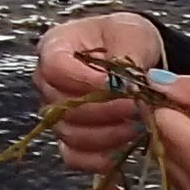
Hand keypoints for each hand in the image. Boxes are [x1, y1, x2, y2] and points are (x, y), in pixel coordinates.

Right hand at [33, 10, 162, 176]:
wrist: (141, 59)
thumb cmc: (129, 40)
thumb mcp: (131, 33)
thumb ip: (126, 56)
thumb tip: (123, 85)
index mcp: (55, 47)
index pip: (55, 68)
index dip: (86, 80)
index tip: (120, 85)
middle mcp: (48, 83)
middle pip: (61, 106)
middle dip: (104, 110)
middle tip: (137, 107)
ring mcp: (56, 114)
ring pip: (70, 134)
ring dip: (107, 134)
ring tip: (138, 124)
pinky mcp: (70, 140)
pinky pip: (76, 157)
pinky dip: (101, 156)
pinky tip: (126, 145)